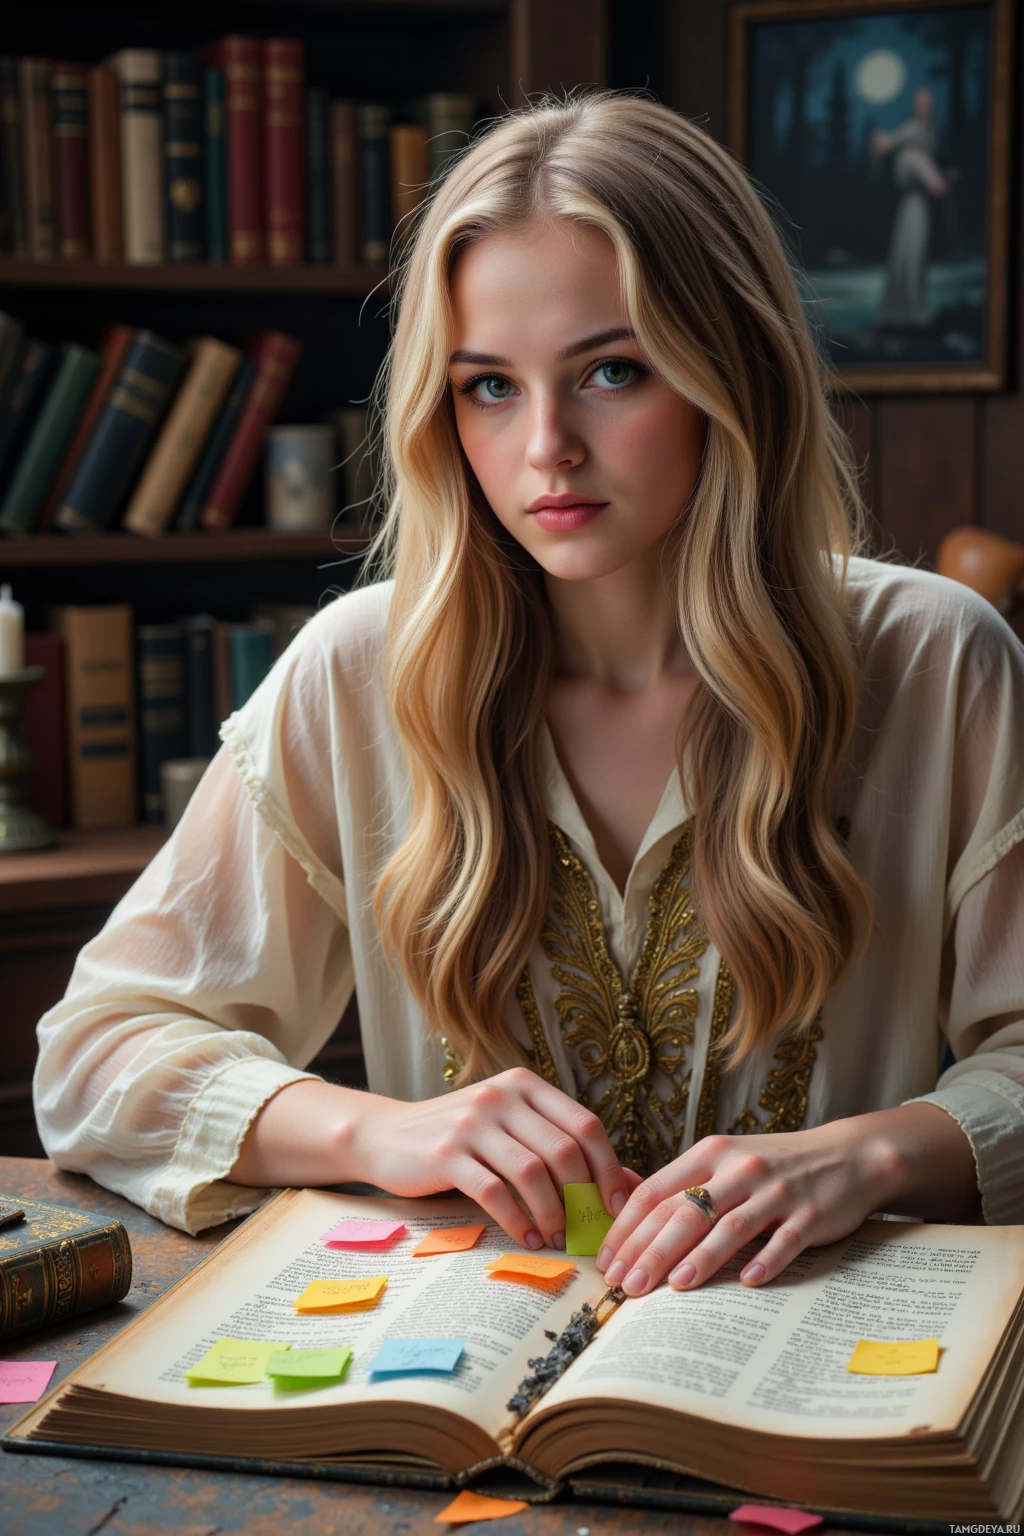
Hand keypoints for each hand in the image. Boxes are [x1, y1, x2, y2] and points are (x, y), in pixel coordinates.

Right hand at [351, 1066, 637, 1250]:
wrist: (385, 1136)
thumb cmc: (460, 1138)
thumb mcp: (510, 1129)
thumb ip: (561, 1147)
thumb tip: (630, 1184)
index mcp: (523, 1085)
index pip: (585, 1124)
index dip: (609, 1167)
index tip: (617, 1207)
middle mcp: (500, 1096)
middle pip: (564, 1150)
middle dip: (583, 1198)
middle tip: (588, 1231)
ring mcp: (472, 1123)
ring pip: (532, 1173)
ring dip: (552, 1214)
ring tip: (556, 1239)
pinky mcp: (446, 1154)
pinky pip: (495, 1192)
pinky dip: (517, 1221)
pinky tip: (526, 1238)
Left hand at [595, 1117, 909, 1295]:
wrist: (847, 1155)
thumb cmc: (774, 1165)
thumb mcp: (726, 1159)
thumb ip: (682, 1180)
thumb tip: (624, 1200)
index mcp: (712, 1153)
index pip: (657, 1191)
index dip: (628, 1228)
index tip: (608, 1261)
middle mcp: (740, 1169)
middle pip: (686, 1211)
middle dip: (652, 1250)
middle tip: (627, 1285)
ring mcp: (777, 1191)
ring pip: (730, 1226)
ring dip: (702, 1257)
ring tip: (675, 1285)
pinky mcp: (810, 1214)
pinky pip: (785, 1240)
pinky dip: (766, 1260)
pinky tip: (748, 1281)